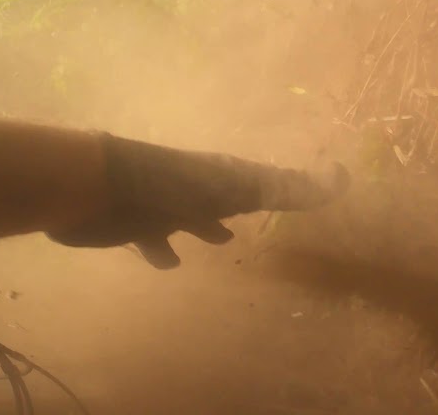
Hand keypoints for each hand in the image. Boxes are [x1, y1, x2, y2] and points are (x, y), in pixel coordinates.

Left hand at [48, 134, 348, 268]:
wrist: (94, 189)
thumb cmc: (169, 189)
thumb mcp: (234, 189)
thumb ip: (285, 188)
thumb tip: (342, 177)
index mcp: (220, 175)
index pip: (259, 179)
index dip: (281, 185)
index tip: (298, 190)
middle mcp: (195, 185)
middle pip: (225, 194)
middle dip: (241, 203)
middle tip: (261, 215)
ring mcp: (164, 202)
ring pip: (192, 214)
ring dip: (205, 225)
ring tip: (221, 241)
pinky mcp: (134, 223)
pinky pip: (156, 238)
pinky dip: (164, 249)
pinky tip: (168, 262)